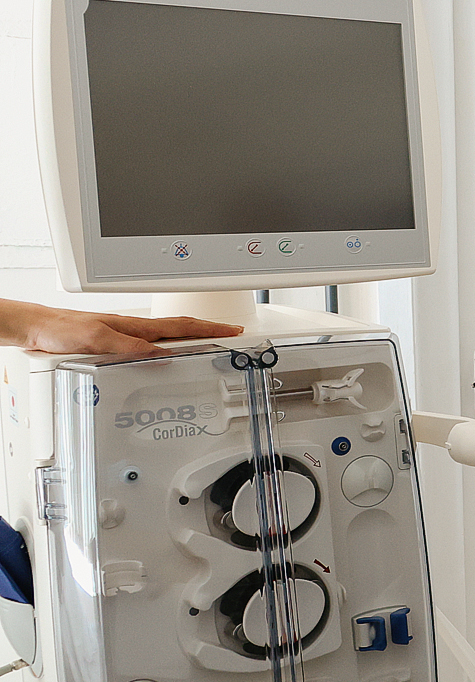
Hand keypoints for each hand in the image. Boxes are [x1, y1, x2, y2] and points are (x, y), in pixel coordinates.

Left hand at [4, 301, 242, 357]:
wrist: (36, 328)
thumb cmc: (60, 330)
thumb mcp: (96, 340)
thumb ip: (128, 347)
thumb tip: (159, 354)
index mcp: (136, 326)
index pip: (181, 326)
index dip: (209, 329)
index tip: (231, 330)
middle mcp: (134, 328)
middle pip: (180, 328)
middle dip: (208, 330)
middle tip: (230, 334)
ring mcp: (126, 333)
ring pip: (167, 334)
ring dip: (191, 336)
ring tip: (208, 342)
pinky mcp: (115, 341)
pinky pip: (151, 342)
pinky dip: (168, 344)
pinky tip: (166, 351)